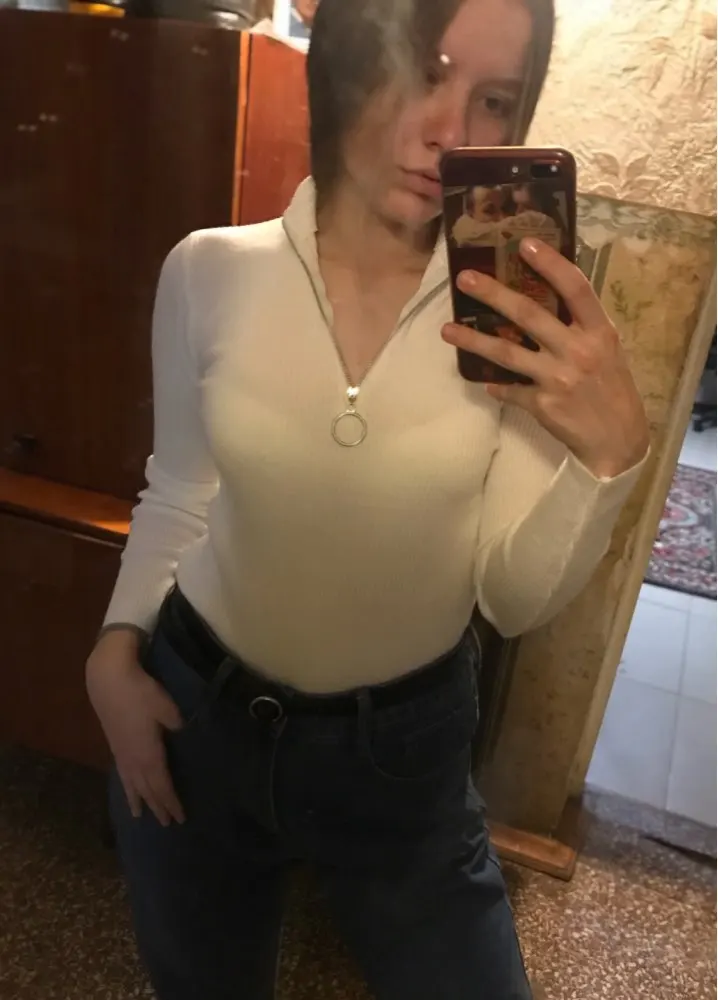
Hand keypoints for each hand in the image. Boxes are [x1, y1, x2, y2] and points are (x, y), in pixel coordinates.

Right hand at [86, 630, 185, 826]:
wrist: (108, 680)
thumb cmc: (141, 692)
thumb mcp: (166, 707)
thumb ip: (176, 724)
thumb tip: (182, 732)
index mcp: (149, 754)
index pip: (162, 785)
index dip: (171, 802)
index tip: (180, 818)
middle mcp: (134, 759)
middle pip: (147, 789)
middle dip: (158, 806)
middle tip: (167, 824)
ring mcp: (121, 753)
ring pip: (131, 784)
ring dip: (138, 801)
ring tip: (140, 817)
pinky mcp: (114, 744)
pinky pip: (121, 773)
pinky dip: (125, 786)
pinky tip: (126, 787)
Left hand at [441, 238, 649, 478]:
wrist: (618, 439)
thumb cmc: (612, 388)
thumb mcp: (608, 350)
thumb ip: (581, 326)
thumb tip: (544, 297)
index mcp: (599, 331)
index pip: (575, 288)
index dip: (551, 263)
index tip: (524, 244)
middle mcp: (578, 350)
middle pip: (529, 315)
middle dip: (493, 294)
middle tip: (463, 278)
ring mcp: (558, 378)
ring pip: (507, 353)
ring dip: (474, 340)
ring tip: (447, 329)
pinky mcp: (542, 404)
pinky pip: (510, 390)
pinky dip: (496, 386)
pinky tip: (483, 381)